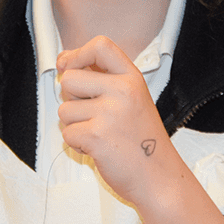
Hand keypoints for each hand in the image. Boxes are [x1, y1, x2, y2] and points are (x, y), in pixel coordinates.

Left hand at [56, 35, 173, 203]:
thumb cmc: (143, 142)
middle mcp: (122, 91)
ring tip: (99, 134)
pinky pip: (66, 133)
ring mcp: (109, 113)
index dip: (78, 54)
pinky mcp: (96, 136)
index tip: (68, 65)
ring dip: (75, 124)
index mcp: (132, 78)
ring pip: (64, 109)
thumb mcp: (133, 98)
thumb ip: (104, 79)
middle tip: (92, 114)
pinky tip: (97, 147)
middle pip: (70, 78)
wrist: (159, 177)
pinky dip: (76, 144)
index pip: (100, 46)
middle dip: (71, 98)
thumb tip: (65, 63)